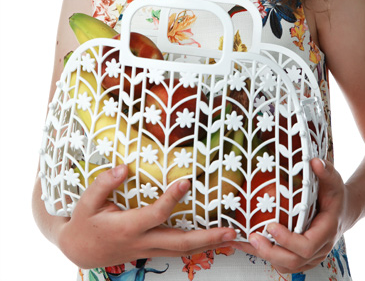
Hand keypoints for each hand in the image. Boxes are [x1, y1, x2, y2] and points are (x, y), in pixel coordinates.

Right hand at [58, 164, 236, 269]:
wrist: (78, 249)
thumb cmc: (83, 222)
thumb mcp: (86, 201)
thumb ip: (104, 183)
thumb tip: (124, 167)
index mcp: (127, 227)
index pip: (156, 214)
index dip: (172, 198)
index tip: (187, 181)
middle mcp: (142, 241)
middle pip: (179, 243)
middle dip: (207, 238)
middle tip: (230, 231)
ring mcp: (148, 249)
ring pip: (182, 251)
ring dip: (208, 244)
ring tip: (231, 237)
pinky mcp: (151, 250)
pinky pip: (177, 250)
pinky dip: (196, 247)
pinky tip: (212, 240)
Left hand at [230, 159, 347, 273]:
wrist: (343, 211)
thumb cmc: (335, 195)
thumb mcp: (333, 181)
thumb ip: (326, 171)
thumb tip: (314, 161)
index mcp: (327, 230)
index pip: (307, 245)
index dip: (288, 240)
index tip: (270, 225)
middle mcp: (320, 248)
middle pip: (295, 260)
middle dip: (271, 251)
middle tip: (253, 237)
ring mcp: (312, 255)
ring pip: (289, 266)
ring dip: (267, 257)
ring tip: (249, 242)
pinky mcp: (303, 257)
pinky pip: (285, 264)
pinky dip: (267, 257)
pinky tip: (250, 246)